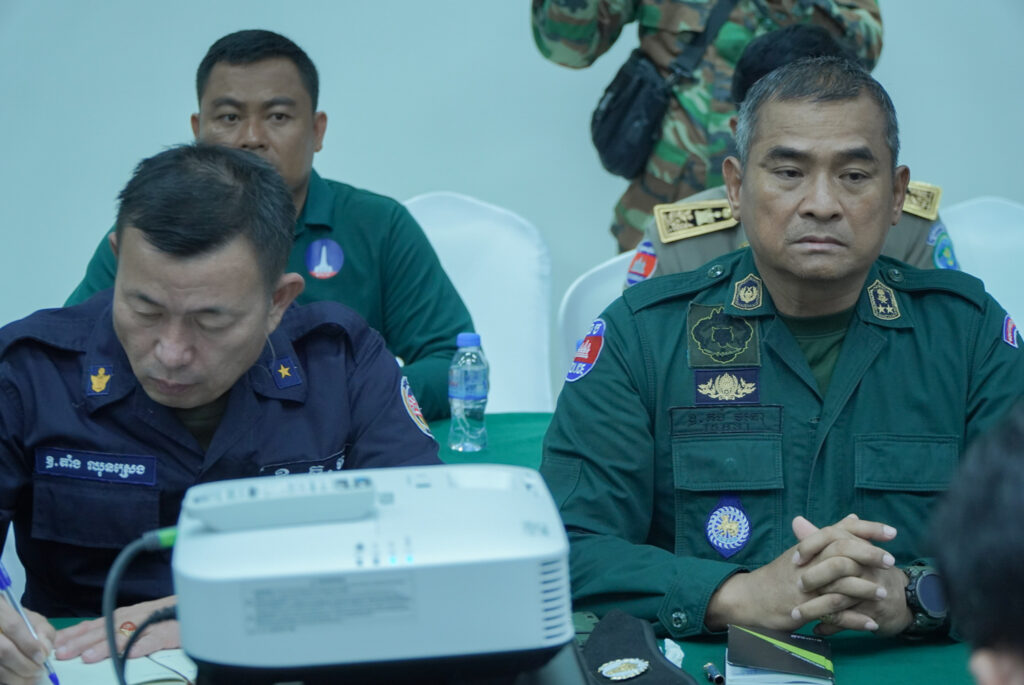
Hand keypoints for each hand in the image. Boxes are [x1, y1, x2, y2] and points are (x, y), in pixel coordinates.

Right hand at [0, 600, 53, 684]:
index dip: (30, 644)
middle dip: (24, 664)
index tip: (42, 658)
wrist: (0, 625)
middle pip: (4, 650)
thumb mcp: (33, 619)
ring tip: (32, 679)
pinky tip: (20, 680)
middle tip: (39, 671)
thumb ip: (43, 630)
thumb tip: (44, 650)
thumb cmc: (17, 620)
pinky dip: (8, 679)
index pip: (14, 626)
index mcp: (1, 609)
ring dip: (16, 677)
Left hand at [54, 595, 178, 663]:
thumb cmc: (163, 616)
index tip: (56, 644)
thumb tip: (86, 643)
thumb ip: (113, 630)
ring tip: (89, 657)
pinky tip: (132, 654)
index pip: (93, 624)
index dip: (74, 634)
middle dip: (82, 643)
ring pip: (125, 635)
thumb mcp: (134, 620)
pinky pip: (154, 639)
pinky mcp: (168, 632)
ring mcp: (150, 624)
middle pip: (104, 631)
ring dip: (106, 646)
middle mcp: (132, 617)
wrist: (193, 607)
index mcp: (122, 616)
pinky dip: (143, 645)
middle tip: (63, 654)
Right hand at [705, 515, 896, 632]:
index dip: (867, 529)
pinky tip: (871, 623)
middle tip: (890, 561)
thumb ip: (828, 536)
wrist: (750, 597)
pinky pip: (833, 614)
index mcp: (809, 546)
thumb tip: (852, 518)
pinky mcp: (804, 608)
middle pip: (841, 551)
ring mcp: (805, 586)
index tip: (892, 532)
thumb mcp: (802, 552)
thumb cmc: (779, 575)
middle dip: (869, 554)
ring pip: (840, 582)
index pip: (840, 530)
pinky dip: (854, 620)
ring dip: (865, 589)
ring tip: (885, 594)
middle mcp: (808, 562)